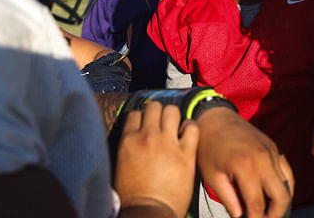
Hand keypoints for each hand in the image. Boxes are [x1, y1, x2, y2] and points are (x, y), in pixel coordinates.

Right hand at [114, 102, 199, 217]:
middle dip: (159, 113)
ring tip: (175, 127)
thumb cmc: (134, 196)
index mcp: (128, 141)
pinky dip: (191, 127)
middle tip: (162, 123)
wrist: (148, 212)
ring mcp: (167, 144)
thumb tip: (134, 139)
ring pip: (172, 111)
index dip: (142, 118)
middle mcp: (147, 137)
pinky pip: (192, 127)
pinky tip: (188, 135)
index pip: (135, 114)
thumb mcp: (120, 166)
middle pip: (154, 107)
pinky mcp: (186, 154)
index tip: (147, 124)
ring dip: (174, 117)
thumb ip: (128, 147)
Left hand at [195, 108, 293, 217]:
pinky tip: (274, 197)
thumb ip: (228, 200)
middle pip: (281, 197)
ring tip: (269, 213)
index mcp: (245, 167)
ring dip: (281, 203)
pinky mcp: (275, 148)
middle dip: (274, 216)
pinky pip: (287, 172)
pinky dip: (285, 187)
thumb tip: (241, 217)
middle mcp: (263, 159)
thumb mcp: (212, 176)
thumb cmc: (208, 148)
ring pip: (288, 186)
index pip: (257, 205)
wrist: (215, 119)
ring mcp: (272, 152)